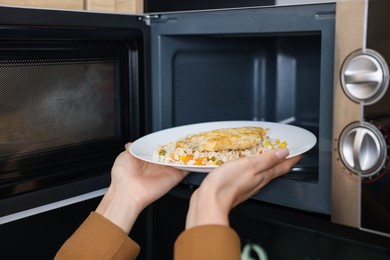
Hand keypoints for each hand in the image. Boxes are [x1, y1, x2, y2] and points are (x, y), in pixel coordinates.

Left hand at [96, 143, 187, 233]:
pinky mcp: (174, 176)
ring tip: (193, 143)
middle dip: (178, 145)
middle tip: (184, 137)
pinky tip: (195, 155)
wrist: (127, 191)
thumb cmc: (123, 175)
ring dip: (187, 152)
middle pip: (172, 153)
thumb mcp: (125, 156)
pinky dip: (192, 162)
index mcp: (147, 159)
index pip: (159, 148)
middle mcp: (158, 164)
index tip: (171, 134)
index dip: (165, 141)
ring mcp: (167, 170)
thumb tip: (130, 144)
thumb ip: (132, 148)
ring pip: (180, 159)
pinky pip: (186, 169)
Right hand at [185, 148, 300, 228]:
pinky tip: (249, 165)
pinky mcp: (237, 186)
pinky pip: (251, 175)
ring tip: (271, 155)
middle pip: (275, 171)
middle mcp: (258, 182)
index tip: (299, 153)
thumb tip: (284, 153)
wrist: (210, 201)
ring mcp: (248, 185)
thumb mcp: (250, 165)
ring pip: (263, 174)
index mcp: (263, 176)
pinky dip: (255, 168)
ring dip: (269, 164)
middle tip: (287, 151)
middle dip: (282, 161)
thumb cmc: (228, 183)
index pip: (283, 167)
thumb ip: (267, 159)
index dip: (292, 159)